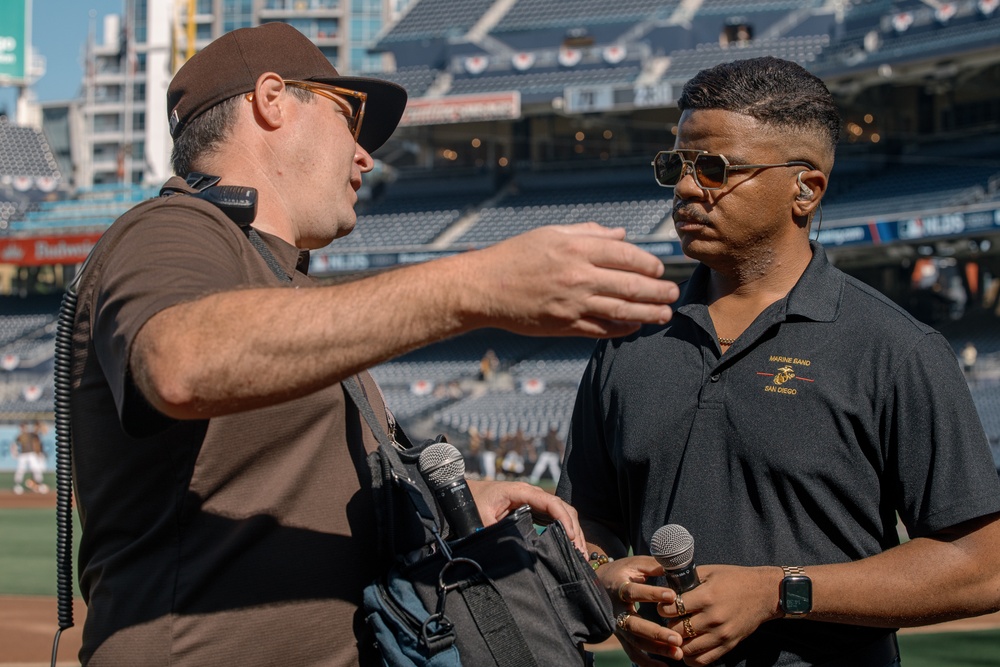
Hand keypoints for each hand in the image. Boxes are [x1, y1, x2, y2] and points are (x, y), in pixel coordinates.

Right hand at [464, 223, 679, 337]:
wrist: (483, 288)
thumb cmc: (515, 256)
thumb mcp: (550, 234)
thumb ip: (588, 233)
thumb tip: (622, 235)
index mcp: (575, 250)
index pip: (625, 255)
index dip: (648, 263)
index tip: (659, 269)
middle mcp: (577, 277)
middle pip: (630, 285)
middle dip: (657, 291)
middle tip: (673, 293)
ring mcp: (571, 304)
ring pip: (621, 311)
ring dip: (648, 313)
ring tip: (665, 314)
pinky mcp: (564, 326)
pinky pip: (601, 330)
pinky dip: (622, 329)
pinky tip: (635, 326)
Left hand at [466, 479, 585, 552]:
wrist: (463, 493)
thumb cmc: (472, 502)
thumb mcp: (481, 518)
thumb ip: (496, 531)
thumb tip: (513, 549)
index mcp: (521, 492)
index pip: (550, 501)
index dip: (563, 518)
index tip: (571, 536)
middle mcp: (532, 494)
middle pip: (562, 506)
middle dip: (574, 527)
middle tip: (579, 551)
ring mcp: (534, 501)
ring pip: (562, 511)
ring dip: (573, 529)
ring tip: (579, 552)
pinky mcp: (534, 509)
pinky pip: (555, 516)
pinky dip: (565, 529)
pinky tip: (570, 544)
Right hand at [599, 555, 683, 664]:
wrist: (596, 584)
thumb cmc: (621, 572)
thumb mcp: (634, 564)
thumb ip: (653, 566)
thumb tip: (675, 568)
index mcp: (618, 587)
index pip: (633, 592)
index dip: (651, 594)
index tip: (672, 596)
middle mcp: (615, 609)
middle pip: (633, 624)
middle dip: (655, 633)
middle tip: (677, 638)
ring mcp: (617, 626)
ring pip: (634, 642)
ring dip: (656, 649)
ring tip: (678, 653)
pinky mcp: (621, 636)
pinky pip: (632, 653)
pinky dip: (647, 663)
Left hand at [656, 564, 781, 665]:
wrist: (764, 593)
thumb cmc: (734, 579)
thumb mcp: (709, 572)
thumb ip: (687, 579)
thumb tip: (665, 586)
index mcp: (706, 597)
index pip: (672, 609)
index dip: (663, 607)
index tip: (665, 605)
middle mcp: (713, 618)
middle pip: (677, 631)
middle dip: (668, 625)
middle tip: (670, 620)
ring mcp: (721, 635)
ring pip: (687, 649)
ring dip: (678, 642)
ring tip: (678, 634)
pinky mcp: (728, 645)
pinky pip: (703, 660)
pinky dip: (690, 657)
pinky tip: (688, 647)